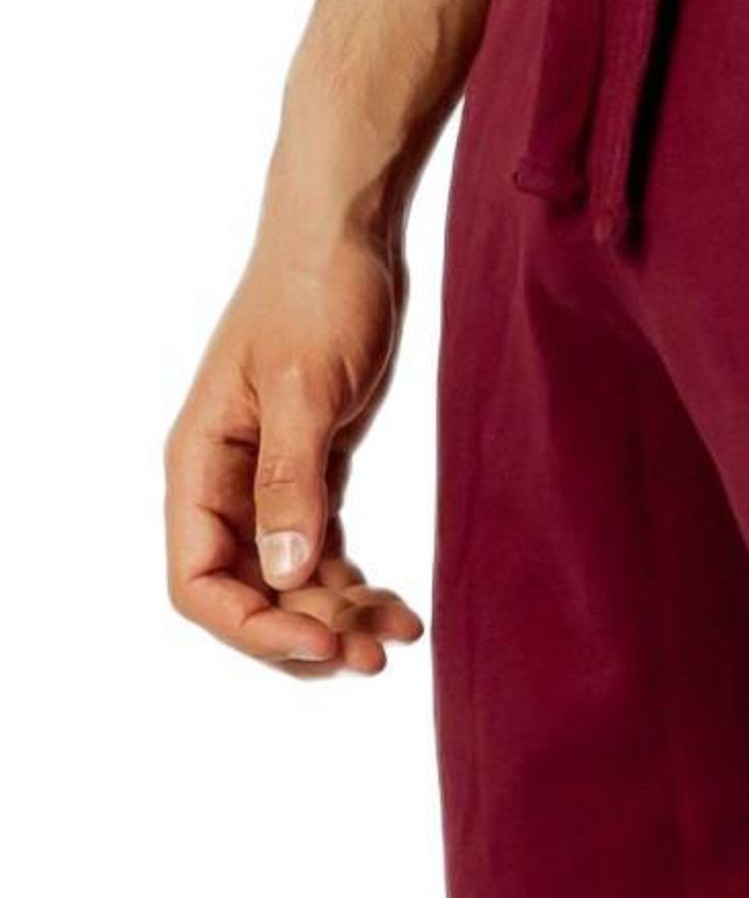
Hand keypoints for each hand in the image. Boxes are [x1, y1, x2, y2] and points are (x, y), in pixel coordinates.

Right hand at [166, 200, 422, 675]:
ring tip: (399, 636)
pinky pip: (324, 548)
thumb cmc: (315, 295)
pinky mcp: (315, 470)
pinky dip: (356, 579)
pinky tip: (398, 604)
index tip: (320, 641)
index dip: (253, 626)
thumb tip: (283, 571)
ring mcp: (271, 481)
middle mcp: (226, 483)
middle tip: (376, 658)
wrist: (347, 238)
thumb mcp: (304, 388)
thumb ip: (293, 481)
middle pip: (250, 593)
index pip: (200, 580)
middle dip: (307, 631)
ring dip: (339, 614)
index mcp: (200, 465)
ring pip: (293, 578)